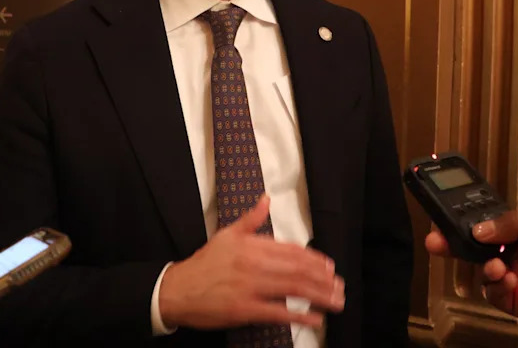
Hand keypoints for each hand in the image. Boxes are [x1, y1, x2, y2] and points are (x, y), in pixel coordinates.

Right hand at [159, 195, 344, 329]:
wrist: (178, 289)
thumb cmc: (204, 263)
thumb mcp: (226, 234)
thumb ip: (250, 218)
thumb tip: (266, 199)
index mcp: (252, 246)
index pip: (292, 250)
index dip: (314, 259)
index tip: (329, 267)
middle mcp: (254, 264)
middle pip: (298, 270)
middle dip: (323, 279)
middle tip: (339, 285)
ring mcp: (250, 287)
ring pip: (293, 289)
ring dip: (319, 296)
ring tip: (335, 301)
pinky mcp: (244, 309)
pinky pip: (278, 312)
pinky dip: (299, 316)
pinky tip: (315, 318)